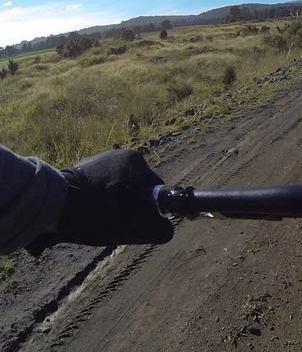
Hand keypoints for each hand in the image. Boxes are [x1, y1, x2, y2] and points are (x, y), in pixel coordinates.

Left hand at [28, 149, 172, 251]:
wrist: (55, 208)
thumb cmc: (104, 214)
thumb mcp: (143, 228)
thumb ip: (163, 228)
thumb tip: (164, 229)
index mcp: (136, 161)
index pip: (154, 190)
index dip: (149, 210)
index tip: (138, 223)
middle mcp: (118, 155)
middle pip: (134, 189)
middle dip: (129, 207)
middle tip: (118, 224)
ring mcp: (95, 160)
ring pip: (114, 190)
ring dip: (111, 205)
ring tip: (98, 220)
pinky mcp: (76, 170)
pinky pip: (96, 189)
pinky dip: (94, 202)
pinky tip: (86, 215)